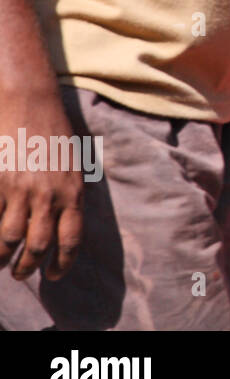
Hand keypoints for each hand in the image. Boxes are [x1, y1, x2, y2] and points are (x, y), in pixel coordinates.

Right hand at [0, 90, 83, 280]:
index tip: (54, 276)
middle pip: (39, 245)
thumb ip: (70, 194)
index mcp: (73, 192)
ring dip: (4, 257)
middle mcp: (49, 195)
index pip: (71, 239)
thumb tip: (66, 221)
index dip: (63, 263)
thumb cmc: (54, 132)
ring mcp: (21, 190)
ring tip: (2, 263)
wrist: (30, 102)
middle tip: (23, 273)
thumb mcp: (74, 164)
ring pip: (10, 239)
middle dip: (30, 266)